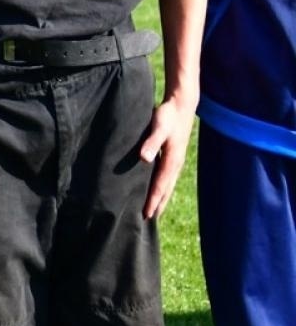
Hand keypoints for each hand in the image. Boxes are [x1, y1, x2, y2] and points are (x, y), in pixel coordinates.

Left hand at [139, 93, 194, 218]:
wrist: (181, 105)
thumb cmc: (168, 115)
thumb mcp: (158, 127)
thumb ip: (151, 142)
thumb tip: (144, 158)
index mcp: (172, 161)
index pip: (160, 186)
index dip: (153, 201)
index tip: (146, 215)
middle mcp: (175, 164)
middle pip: (166, 190)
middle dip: (157, 205)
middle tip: (147, 220)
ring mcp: (176, 160)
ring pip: (167, 184)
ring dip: (161, 198)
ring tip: (152, 211)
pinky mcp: (173, 155)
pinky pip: (166, 176)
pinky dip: (161, 187)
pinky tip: (155, 189)